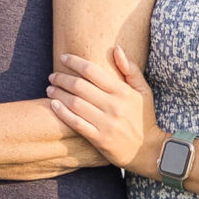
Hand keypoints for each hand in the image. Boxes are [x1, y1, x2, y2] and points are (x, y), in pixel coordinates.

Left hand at [47, 46, 157, 171]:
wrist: (148, 150)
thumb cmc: (144, 117)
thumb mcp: (143, 91)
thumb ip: (131, 69)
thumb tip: (117, 49)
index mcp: (123, 92)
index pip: (93, 71)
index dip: (75, 62)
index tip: (63, 58)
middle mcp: (113, 106)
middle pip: (80, 87)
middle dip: (62, 78)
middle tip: (52, 76)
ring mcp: (106, 123)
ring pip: (75, 104)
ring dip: (59, 94)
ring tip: (49, 89)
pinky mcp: (99, 139)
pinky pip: (76, 123)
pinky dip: (62, 113)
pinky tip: (53, 105)